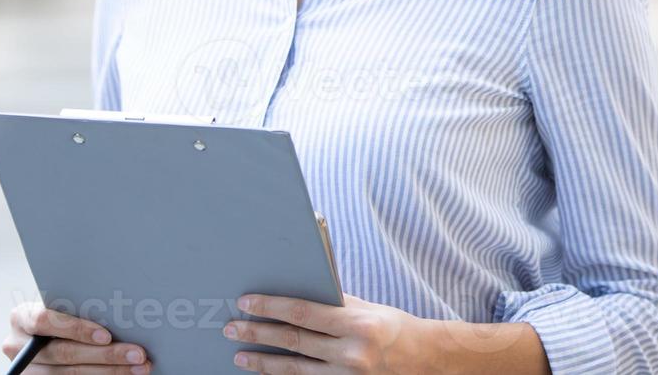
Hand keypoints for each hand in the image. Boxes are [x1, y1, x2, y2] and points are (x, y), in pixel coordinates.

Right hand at [4, 301, 152, 373]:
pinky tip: (123, 374)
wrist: (41, 339)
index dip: (76, 328)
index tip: (106, 335)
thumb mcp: (60, 308)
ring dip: (111, 371)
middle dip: (106, 354)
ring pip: (71, 374)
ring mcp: (28, 370)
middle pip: (64, 353)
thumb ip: (77, 309)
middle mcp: (18, 346)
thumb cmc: (58, 317)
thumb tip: (122, 312)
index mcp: (21, 318)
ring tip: (139, 367)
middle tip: (137, 353)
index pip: (45, 321)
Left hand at [221, 292, 434, 373]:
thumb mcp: (365, 308)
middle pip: (293, 342)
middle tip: (232, 329)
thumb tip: (296, 290)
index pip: (302, 313)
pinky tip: (267, 372)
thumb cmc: (393, 327)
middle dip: (258, 335)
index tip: (246, 303)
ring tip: (240, 356)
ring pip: (295, 370)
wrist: (425, 361)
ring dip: (264, 363)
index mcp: (356, 325)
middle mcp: (351, 354)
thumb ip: (332, 302)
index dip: (270, 308)